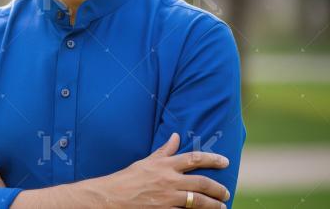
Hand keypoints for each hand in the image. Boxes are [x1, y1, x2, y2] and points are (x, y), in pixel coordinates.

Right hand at [84, 133, 231, 207]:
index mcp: (164, 165)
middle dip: (218, 189)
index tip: (225, 162)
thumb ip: (164, 151)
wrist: (111, 197)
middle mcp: (168, 180)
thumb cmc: (127, 179)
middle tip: (226, 192)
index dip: (212, 159)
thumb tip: (176, 136)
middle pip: (202, 183)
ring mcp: (167, 198)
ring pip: (198, 201)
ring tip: (221, 206)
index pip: (194, 158)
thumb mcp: (146, 162)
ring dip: (213, 205)